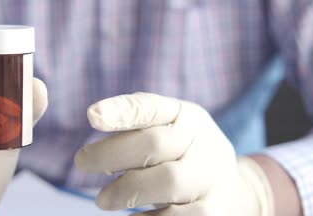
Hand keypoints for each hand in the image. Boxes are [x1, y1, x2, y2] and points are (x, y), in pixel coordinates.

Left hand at [75, 93, 270, 215]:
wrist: (231, 188)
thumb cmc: (181, 152)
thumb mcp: (167, 128)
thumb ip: (136, 122)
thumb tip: (96, 116)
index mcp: (186, 115)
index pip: (152, 108)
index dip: (122, 111)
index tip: (93, 116)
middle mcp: (203, 141)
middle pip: (154, 143)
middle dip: (111, 154)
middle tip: (82, 161)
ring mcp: (212, 175)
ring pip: (168, 181)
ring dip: (127, 191)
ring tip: (102, 199)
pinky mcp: (214, 210)